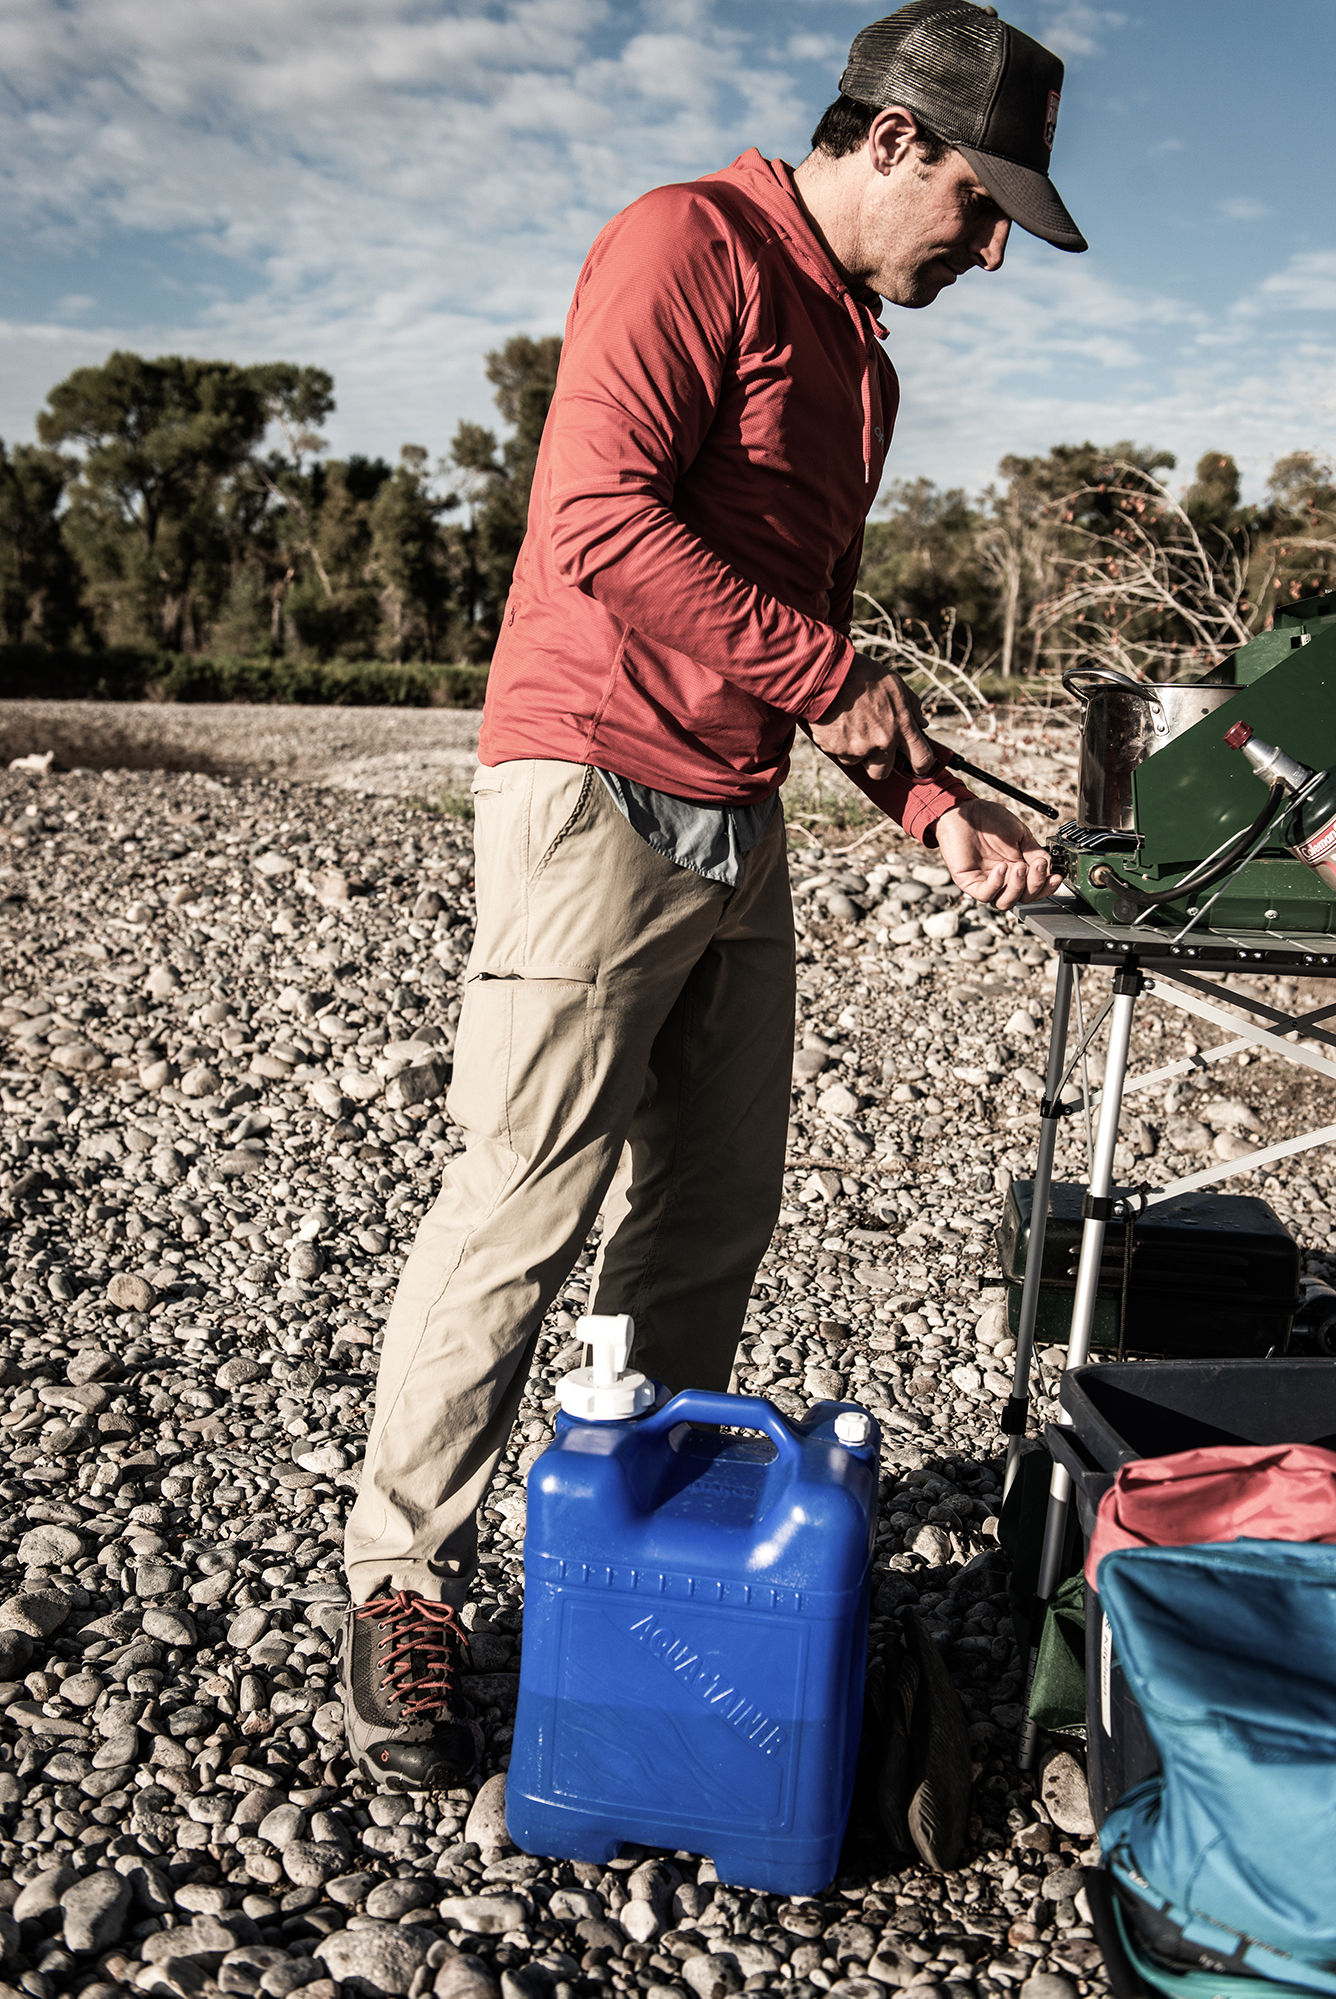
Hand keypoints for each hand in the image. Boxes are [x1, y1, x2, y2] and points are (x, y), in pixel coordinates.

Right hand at [808, 655, 935, 781]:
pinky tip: (837, 723)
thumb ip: (912, 707)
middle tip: (871, 745)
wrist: (829, 672)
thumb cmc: (863, 675)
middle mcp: (883, 741)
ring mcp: (859, 748)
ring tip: (849, 725)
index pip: (922, 760)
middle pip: (883, 772)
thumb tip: (922, 724)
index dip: (920, 766)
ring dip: (854, 750)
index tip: (915, 765)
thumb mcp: (895, 685)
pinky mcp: (837, 749)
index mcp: (902, 726)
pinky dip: (837, 744)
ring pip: (857, 762)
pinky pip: (839, 754)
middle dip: (877, 763)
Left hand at [934, 797, 1062, 908]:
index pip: (1035, 889)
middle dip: (1035, 885)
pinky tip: (1001, 868)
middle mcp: (1004, 879)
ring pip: (1005, 902)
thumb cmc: (990, 820)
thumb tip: (1050, 866)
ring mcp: (987, 882)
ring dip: (1017, 887)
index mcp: (1018, 869)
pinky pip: (985, 894)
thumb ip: (1034, 851)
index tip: (1056, 877)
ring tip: (1019, 866)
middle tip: (1038, 866)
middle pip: (1023, 898)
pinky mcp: (970, 882)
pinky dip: (996, 884)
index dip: (1047, 887)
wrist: (967, 811)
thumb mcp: (1020, 834)